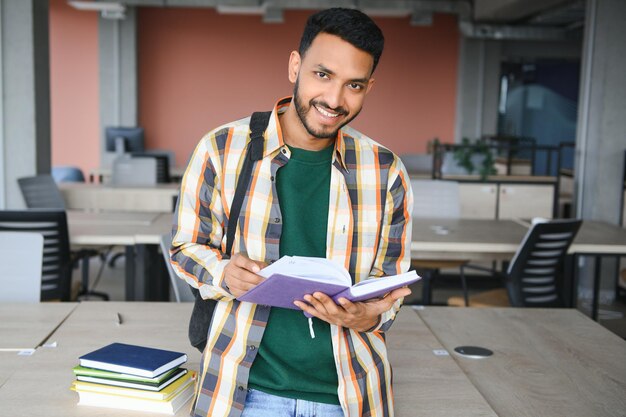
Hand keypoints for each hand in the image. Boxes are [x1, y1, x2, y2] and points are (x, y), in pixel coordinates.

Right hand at [223, 253, 266, 296]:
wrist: (238, 273)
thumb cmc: (249, 267)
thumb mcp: (254, 262)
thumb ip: (259, 265)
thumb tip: (266, 272)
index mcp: (236, 259)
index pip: (241, 260)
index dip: (249, 265)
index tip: (258, 269)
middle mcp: (230, 269)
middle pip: (241, 274)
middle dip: (254, 279)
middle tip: (265, 282)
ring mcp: (229, 280)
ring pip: (241, 285)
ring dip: (253, 288)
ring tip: (262, 288)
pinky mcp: (231, 290)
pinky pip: (240, 293)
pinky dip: (249, 294)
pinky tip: (256, 293)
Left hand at [294, 287, 410, 331]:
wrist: (362, 325)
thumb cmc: (371, 311)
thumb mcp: (383, 306)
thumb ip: (393, 296)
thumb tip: (408, 289)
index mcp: (357, 312)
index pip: (352, 309)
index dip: (347, 305)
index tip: (342, 298)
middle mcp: (344, 317)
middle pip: (333, 310)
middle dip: (325, 302)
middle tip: (316, 292)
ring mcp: (334, 319)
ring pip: (322, 312)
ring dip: (313, 304)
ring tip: (304, 295)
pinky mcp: (327, 318)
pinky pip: (315, 314)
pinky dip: (306, 308)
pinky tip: (297, 301)